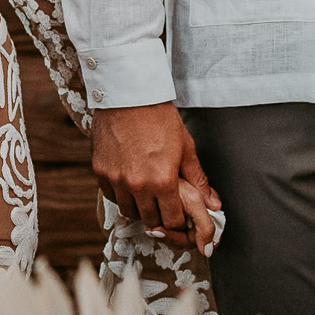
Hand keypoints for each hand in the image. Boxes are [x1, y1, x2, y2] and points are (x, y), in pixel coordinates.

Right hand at [92, 103, 223, 254]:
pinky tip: (129, 182)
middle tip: (163, 204)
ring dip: (139, 207)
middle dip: (160, 216)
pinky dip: (121, 194)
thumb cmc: (159, 117)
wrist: (130, 94)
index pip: (172, 220)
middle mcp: (137, 185)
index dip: (178, 220)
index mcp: (163, 181)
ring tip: (147, 193)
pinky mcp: (100, 170)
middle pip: (150, 220)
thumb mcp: (185, 147)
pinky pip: (111, 195)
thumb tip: (214, 204)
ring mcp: (116, 179)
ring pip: (128, 210)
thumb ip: (198, 180)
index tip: (179, 213)